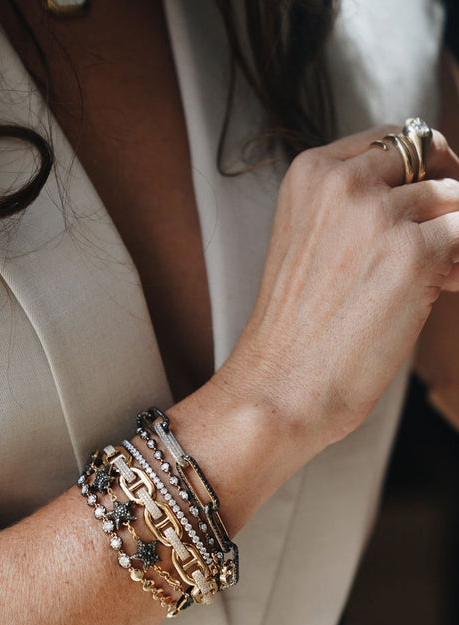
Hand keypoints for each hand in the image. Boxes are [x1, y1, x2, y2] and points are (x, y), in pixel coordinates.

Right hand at [218, 125, 458, 450]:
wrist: (279, 387)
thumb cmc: (294, 333)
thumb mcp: (311, 242)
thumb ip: (357, 208)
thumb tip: (436, 196)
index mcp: (312, 172)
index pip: (394, 140)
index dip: (419, 171)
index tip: (424, 204)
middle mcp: (344, 181)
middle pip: (431, 158)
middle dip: (444, 199)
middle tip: (441, 242)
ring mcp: (379, 214)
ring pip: (454, 198)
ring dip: (453, 238)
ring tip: (436, 279)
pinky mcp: (414, 252)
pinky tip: (443, 290)